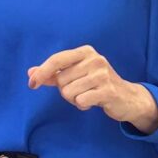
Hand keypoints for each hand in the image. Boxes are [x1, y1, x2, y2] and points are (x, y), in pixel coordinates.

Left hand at [27, 45, 157, 133]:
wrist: (127, 97)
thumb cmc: (97, 84)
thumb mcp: (76, 74)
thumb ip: (53, 74)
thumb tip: (31, 73)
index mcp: (85, 52)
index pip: (56, 60)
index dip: (41, 72)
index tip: (32, 84)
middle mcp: (94, 59)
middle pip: (61, 80)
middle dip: (65, 90)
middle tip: (80, 91)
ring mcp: (102, 74)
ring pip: (68, 92)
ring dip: (74, 99)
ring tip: (87, 95)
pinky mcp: (108, 90)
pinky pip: (80, 101)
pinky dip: (82, 105)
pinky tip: (93, 102)